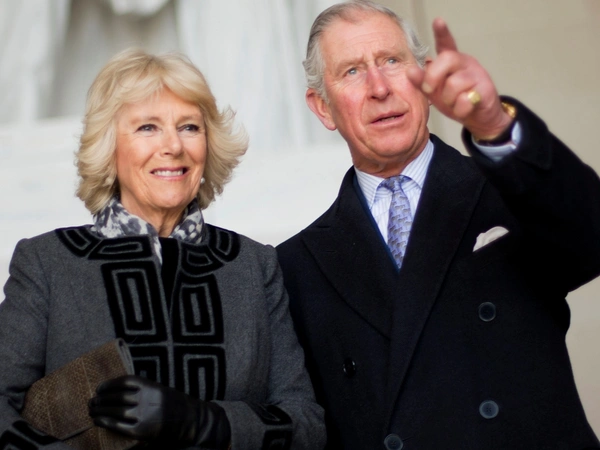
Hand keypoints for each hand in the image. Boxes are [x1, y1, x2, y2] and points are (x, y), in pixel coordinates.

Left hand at [89, 375, 230, 448]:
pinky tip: (98, 421)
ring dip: (100, 410)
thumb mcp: (160, 390)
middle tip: (91, 401)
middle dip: (101, 399)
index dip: (110, 384)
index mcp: (152, 387)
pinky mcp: (141, 431)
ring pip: (116, 411)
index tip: (99, 388)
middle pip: (118, 397)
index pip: (125, 382)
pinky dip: (105, 422)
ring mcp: (144, 416)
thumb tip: (117, 390)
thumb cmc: (174, 405)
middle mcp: (148, 400)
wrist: (190, 422)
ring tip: (92, 410)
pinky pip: (119, 426)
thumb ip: (143, 389)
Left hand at [406, 18, 513, 139]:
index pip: (446, 43)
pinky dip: (459, 109)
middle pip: (447, 58)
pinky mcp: (485, 89)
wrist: (478, 117)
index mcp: (451, 61)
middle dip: (433, 76)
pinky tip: (463, 109)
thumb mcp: (434, 92)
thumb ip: (422, 81)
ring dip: (448, 99)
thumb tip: (409, 70)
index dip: (442, 32)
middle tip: (428, 89)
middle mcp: (464, 63)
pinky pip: (464, 100)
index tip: (438, 21)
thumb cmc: (454, 101)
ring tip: (453, 103)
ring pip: (455, 83)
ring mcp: (477, 75)